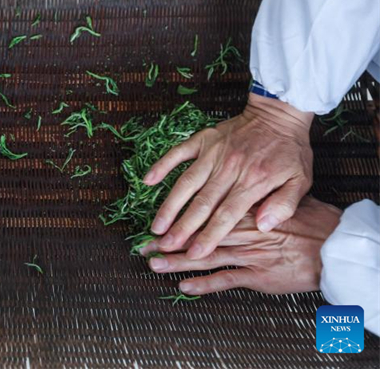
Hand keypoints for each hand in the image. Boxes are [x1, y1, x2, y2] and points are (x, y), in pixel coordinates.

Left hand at [143, 196, 340, 294]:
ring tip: (153, 263)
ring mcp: (248, 254)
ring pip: (205, 257)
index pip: (202, 212)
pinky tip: (183, 286)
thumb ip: (250, 194)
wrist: (332, 244)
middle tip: (143, 245)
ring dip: (177, 261)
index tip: (157, 224)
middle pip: (196, 235)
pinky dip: (204, 284)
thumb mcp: (279, 194)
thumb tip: (229, 189)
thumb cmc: (307, 220)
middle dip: (169, 240)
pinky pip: (226, 279)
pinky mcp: (258, 275)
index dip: (177, 218)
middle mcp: (240, 231)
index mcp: (243, 208)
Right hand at [144, 93, 313, 259]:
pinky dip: (162, 165)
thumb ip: (284, 204)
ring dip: (169, 206)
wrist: (279, 113)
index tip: (194, 254)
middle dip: (182, 228)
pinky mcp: (203, 139)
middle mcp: (229, 168)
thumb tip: (263, 226)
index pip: (227, 215)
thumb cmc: (290, 150)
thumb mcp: (300, 180)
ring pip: (186, 183)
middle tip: (167, 247)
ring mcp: (213, 153)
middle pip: (201, 203)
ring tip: (156, 226)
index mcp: (253, 181)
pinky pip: (178, 153)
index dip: (209, 236)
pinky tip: (148, 181)